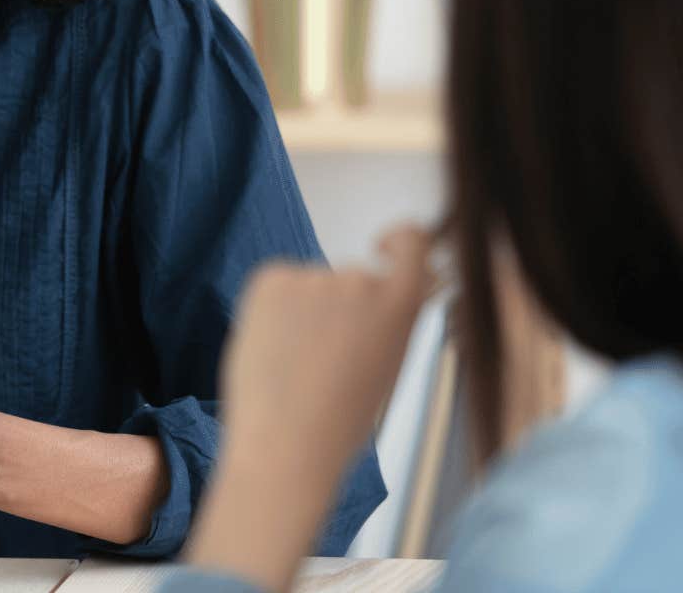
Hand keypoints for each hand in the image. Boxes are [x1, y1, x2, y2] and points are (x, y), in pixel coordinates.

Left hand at [216, 225, 434, 480]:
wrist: (287, 444)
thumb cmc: (340, 420)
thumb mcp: (388, 364)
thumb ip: (394, 320)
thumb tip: (409, 283)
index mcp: (401, 303)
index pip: (412, 242)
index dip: (400, 239)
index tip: (383, 246)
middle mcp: (362, 279)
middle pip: (352, 280)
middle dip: (338, 309)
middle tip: (321, 360)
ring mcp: (314, 276)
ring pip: (311, 289)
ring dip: (303, 314)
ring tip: (293, 366)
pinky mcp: (270, 278)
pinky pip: (276, 286)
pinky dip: (272, 311)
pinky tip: (272, 351)